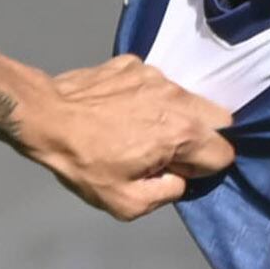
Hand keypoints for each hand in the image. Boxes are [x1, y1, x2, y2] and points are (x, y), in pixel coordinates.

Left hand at [21, 58, 235, 219]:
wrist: (46, 118)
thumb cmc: (83, 161)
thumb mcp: (126, 203)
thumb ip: (167, 194)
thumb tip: (179, 180)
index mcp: (181, 133)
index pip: (223, 153)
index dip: (203, 169)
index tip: (176, 172)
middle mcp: (177, 98)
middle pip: (219, 119)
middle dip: (203, 138)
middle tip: (168, 152)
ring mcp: (156, 76)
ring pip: (188, 98)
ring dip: (176, 117)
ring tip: (140, 130)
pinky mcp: (134, 65)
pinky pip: (158, 84)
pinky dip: (149, 99)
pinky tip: (122, 112)